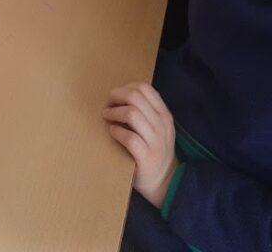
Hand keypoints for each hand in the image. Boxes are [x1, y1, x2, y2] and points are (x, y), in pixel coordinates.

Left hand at [103, 83, 177, 207]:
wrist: (165, 183)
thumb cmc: (154, 151)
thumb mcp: (157, 128)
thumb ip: (145, 112)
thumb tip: (119, 96)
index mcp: (164, 115)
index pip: (144, 88)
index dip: (125, 87)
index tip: (115, 97)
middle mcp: (162, 125)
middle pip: (135, 97)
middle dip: (116, 96)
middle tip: (107, 105)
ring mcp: (156, 142)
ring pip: (132, 114)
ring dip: (114, 112)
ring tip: (107, 117)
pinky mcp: (147, 158)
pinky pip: (129, 138)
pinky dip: (116, 131)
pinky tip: (112, 132)